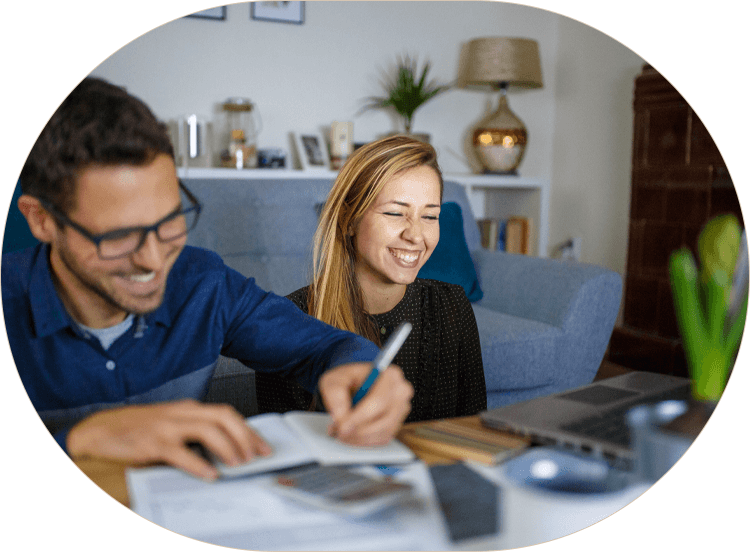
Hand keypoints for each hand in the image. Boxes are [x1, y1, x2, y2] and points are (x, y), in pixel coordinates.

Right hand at [66, 399, 271, 479]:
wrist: (99, 429)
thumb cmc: (137, 429)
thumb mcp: (171, 426)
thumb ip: (194, 434)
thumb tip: (226, 451)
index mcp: (189, 409)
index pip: (227, 414)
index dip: (248, 430)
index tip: (263, 446)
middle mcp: (181, 413)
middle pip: (224, 416)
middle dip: (245, 436)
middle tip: (256, 456)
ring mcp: (167, 426)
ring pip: (207, 430)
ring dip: (227, 447)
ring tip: (238, 464)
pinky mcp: (152, 442)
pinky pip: (181, 452)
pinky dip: (198, 464)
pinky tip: (209, 474)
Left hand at [319, 362, 412, 446]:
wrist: (355, 385)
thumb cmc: (348, 380)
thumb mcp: (335, 380)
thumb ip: (335, 395)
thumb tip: (340, 417)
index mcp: (390, 376)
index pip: (379, 401)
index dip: (360, 417)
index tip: (342, 427)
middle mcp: (401, 392)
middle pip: (383, 420)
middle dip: (358, 430)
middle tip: (338, 432)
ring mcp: (401, 410)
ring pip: (383, 432)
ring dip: (359, 437)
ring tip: (341, 432)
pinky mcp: (396, 424)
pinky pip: (382, 438)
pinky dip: (364, 440)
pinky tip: (352, 433)